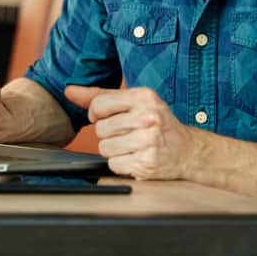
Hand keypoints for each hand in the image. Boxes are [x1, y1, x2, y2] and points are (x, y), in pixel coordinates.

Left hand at [65, 85, 196, 179]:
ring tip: (133, 146)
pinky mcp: (146, 162)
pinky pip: (114, 164)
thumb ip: (101, 96)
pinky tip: (136, 157)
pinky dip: (121, 164)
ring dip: (114, 150)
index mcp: (144, 97)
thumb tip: (69, 91)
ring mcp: (148, 140)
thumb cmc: (158, 123)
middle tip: (128, 134)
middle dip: (109, 134)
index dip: (96, 114)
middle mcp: (148, 117)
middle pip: (101, 129)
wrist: (187, 150)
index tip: (107, 118)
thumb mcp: (135, 102)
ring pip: (105, 148)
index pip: (99, 104)